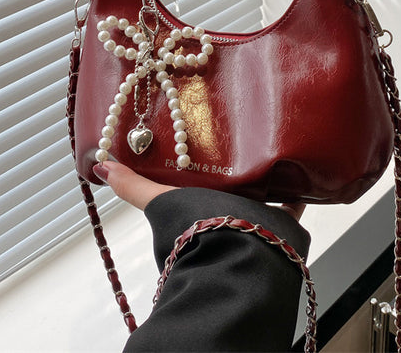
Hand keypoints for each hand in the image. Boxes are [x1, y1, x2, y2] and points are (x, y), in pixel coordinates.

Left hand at [93, 161, 305, 220]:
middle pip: (232, 198)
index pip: (202, 194)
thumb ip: (134, 186)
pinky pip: (292, 205)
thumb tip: (101, 167)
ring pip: (262, 201)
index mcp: (201, 212)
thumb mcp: (162, 198)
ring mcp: (257, 225)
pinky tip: (300, 169)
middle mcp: (228, 221)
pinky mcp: (284, 224)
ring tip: (268, 150)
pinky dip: (297, 190)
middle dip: (235, 179)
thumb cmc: (200, 227)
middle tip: (239, 144)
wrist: (241, 256)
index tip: (209, 157)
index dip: (204, 181)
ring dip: (265, 183)